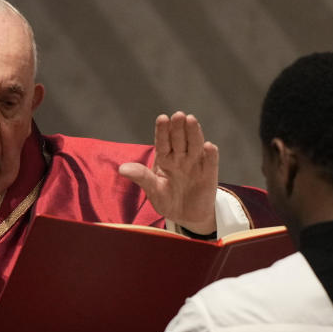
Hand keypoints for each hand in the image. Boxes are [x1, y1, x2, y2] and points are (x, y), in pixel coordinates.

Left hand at [119, 111, 218, 234]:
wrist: (186, 216)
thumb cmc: (167, 200)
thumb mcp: (152, 190)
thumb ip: (141, 177)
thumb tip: (121, 169)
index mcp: (165, 159)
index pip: (163, 142)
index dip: (163, 130)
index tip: (162, 118)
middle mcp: (181, 158)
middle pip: (180, 140)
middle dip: (178, 127)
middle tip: (178, 115)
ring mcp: (195, 164)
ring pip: (195, 145)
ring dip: (194, 133)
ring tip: (191, 120)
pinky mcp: (209, 175)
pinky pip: (210, 163)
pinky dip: (210, 155)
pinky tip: (209, 146)